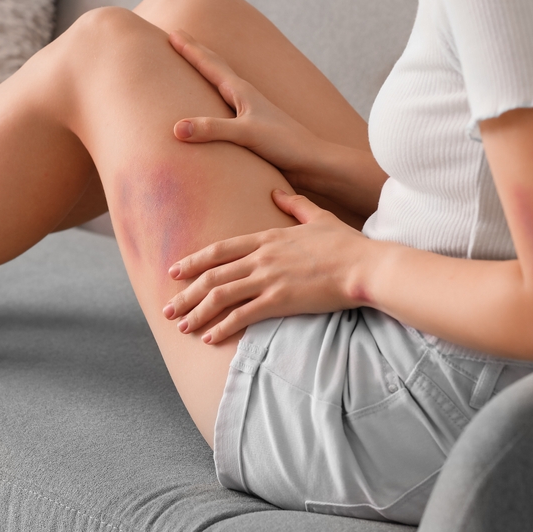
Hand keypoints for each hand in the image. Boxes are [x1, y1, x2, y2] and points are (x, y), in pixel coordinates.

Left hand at [162, 189, 367, 343]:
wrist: (364, 265)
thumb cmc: (346, 244)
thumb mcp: (317, 216)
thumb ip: (294, 205)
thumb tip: (277, 194)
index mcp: (267, 237)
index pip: (220, 250)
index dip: (194, 261)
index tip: (175, 271)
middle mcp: (262, 257)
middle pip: (213, 275)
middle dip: (186, 292)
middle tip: (168, 307)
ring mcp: (269, 278)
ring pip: (221, 295)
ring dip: (197, 312)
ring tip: (181, 326)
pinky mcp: (280, 300)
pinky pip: (242, 315)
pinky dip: (222, 327)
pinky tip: (209, 338)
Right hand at [169, 30, 325, 180]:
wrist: (311, 160)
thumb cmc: (284, 144)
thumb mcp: (245, 135)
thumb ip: (212, 130)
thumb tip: (177, 128)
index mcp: (242, 92)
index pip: (210, 65)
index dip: (190, 50)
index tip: (172, 33)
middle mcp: (245, 97)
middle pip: (215, 67)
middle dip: (195, 51)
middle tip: (177, 35)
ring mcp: (248, 111)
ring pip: (221, 83)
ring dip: (205, 70)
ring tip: (193, 63)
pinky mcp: (251, 127)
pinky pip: (224, 105)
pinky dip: (213, 96)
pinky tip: (214, 103)